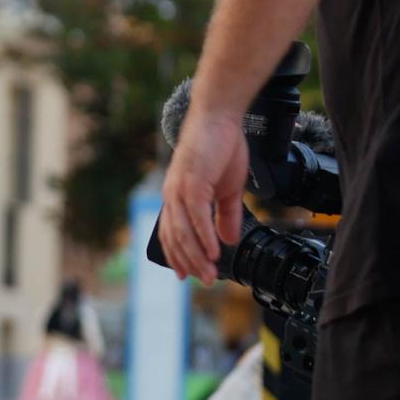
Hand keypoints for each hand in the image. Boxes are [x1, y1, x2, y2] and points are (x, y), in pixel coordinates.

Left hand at [160, 105, 249, 284]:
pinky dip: (204, 236)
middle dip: (190, 263)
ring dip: (197, 255)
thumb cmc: (221, 149)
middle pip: (176, 238)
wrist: (220, 118)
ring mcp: (179, 190)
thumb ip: (225, 215)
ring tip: (210, 273)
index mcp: (177, 198)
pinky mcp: (192, 183)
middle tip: (204, 281)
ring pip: (184, 232)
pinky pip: (196, 216)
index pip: (171, 234)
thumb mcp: (226, 189)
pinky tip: (214, 251)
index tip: (186, 276)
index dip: (177, 256)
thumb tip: (228, 241)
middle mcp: (172, 196)